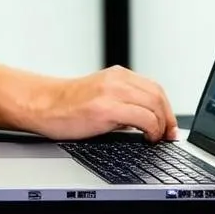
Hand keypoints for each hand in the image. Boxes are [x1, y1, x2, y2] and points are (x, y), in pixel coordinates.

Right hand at [32, 65, 177, 142]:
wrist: (44, 106)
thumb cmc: (69, 105)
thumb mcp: (101, 95)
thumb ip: (124, 101)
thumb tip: (149, 120)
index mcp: (117, 75)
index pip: (155, 89)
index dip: (168, 110)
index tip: (170, 127)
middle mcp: (117, 80)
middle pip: (158, 96)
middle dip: (168, 119)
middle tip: (167, 136)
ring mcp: (111, 92)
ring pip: (155, 106)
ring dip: (161, 125)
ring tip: (154, 138)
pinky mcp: (106, 108)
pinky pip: (143, 118)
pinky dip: (152, 130)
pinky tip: (145, 138)